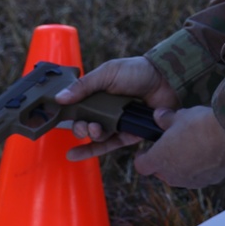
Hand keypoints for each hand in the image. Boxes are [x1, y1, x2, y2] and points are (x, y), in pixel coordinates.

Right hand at [56, 55, 179, 161]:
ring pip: (96, 136)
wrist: (165, 79)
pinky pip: (109, 145)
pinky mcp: (128, 134)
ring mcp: (116, 123)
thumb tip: (60, 97)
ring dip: (90, 135)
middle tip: (84, 124)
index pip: (77, 107)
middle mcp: (105, 110)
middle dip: (80, 127)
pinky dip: (93, 150)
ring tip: (93, 129)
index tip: (59, 117)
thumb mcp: (107, 73)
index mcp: (98, 94)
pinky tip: (77, 154)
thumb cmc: (137, 71)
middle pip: (85, 124)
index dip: (69, 113)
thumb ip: (84, 86)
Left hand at [130, 105, 224, 188]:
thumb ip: (166, 119)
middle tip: (173, 145)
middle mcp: (173, 175)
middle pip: (162, 173)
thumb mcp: (180, 116)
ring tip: (194, 148)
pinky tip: (210, 153)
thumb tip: (159, 116)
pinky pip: (201, 176)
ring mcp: (192, 181)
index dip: (143, 158)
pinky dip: (202, 168)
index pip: (142, 166)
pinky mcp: (210, 181)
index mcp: (160, 159)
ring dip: (184, 166)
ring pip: (182, 176)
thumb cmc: (201, 124)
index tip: (145, 151)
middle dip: (166, 161)